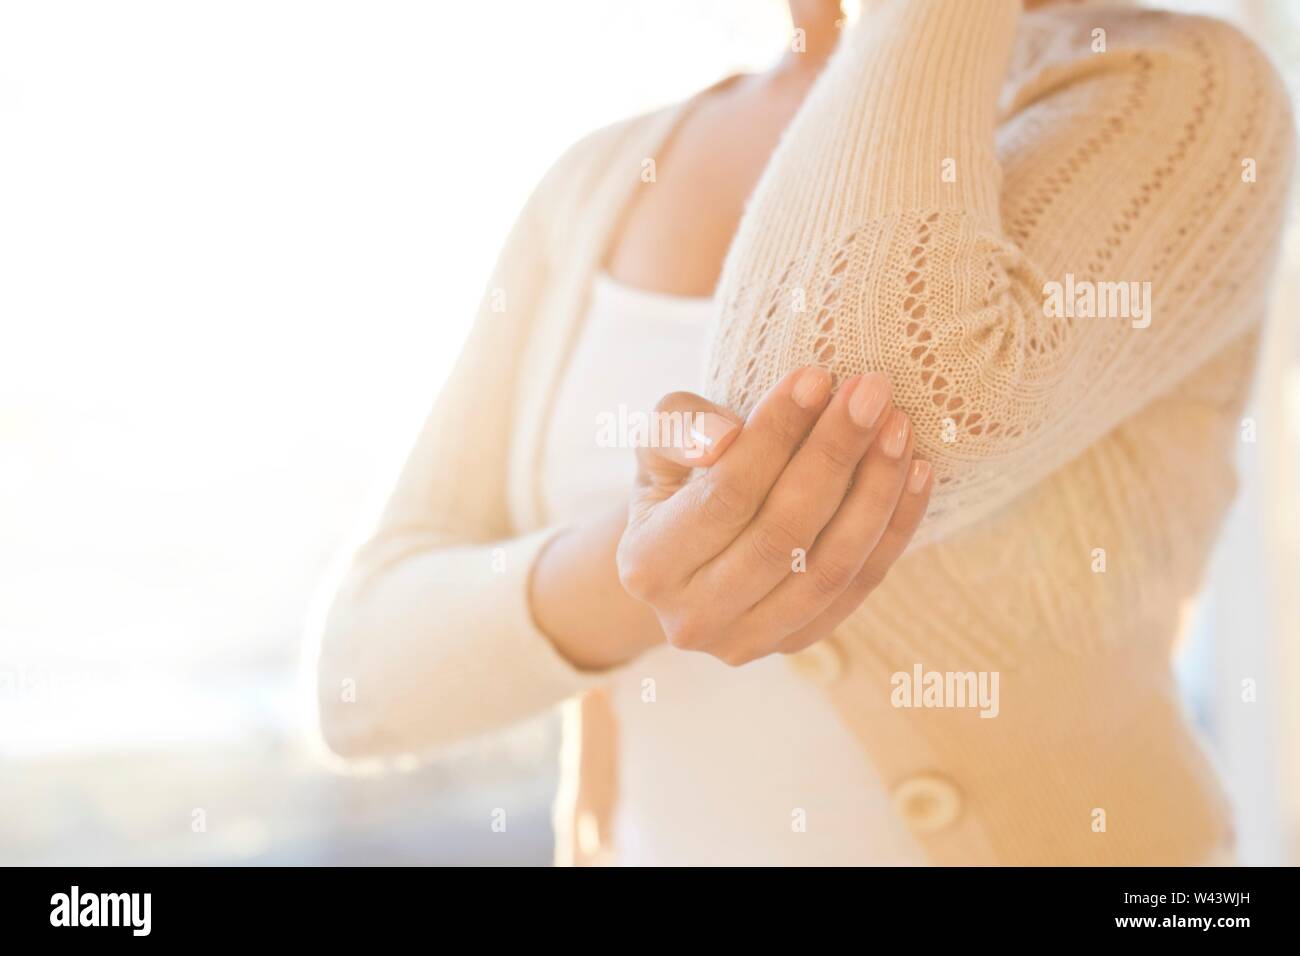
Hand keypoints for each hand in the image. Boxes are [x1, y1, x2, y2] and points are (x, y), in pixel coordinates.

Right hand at [616, 366, 930, 664]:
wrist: (686, 554)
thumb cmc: (677, 479)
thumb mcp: (657, 442)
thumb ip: (677, 427)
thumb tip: (724, 438)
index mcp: (649, 564)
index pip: (725, 493)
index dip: (775, 434)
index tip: (816, 376)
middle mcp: (694, 618)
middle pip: (782, 534)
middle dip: (833, 455)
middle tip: (871, 391)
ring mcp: (748, 641)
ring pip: (829, 568)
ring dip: (874, 492)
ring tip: (898, 427)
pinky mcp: (797, 643)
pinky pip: (858, 587)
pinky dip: (894, 530)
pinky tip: (916, 472)